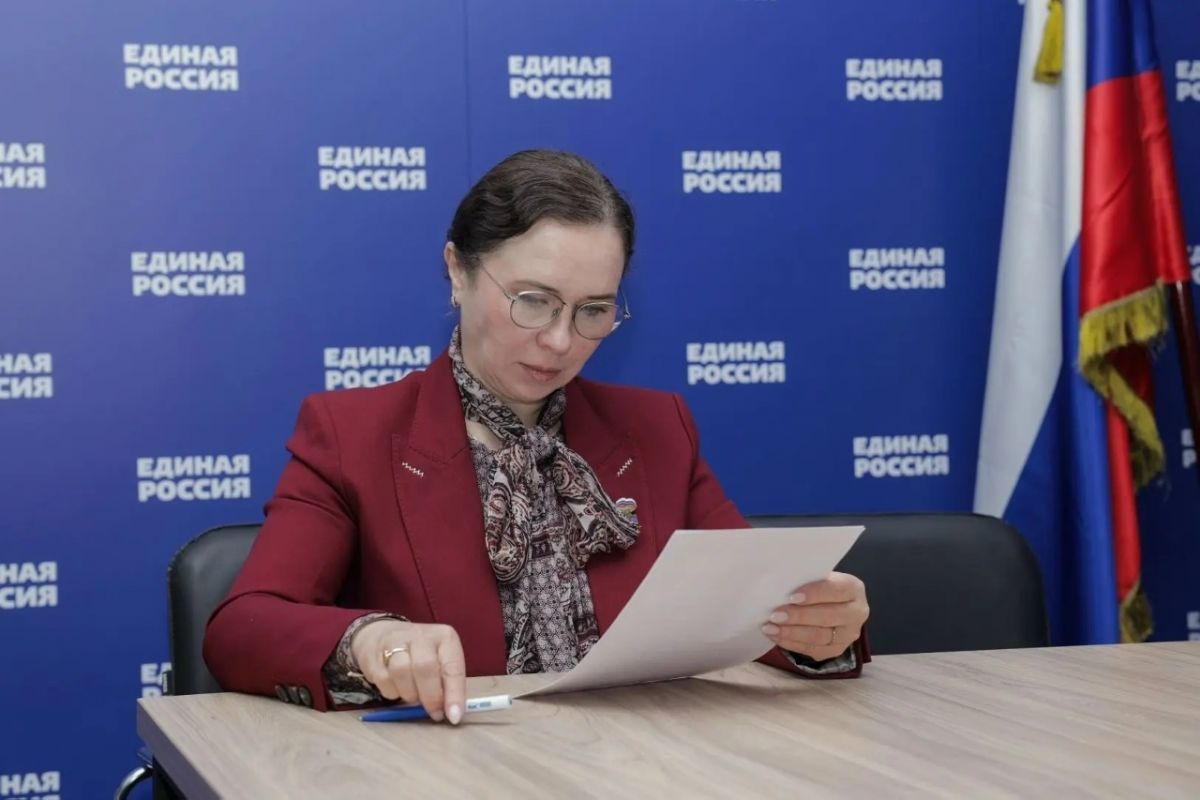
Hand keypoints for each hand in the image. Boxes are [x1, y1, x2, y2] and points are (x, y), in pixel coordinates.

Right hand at [350, 619, 467, 723]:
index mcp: (444, 637)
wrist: (383, 635)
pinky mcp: (374, 654)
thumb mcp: (441, 661)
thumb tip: (452, 713)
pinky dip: (392, 692)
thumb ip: (448, 683)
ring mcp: (395, 641)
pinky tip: (397, 689)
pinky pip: (384, 680)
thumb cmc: (421, 654)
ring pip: (402, 672)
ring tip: (414, 697)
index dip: (454, 694)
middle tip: (434, 713)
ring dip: (410, 694)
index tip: (454, 716)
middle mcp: (421, 635)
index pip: (452, 666)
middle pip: (425, 668)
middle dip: (431, 697)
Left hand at [761, 572, 868, 662]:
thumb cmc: (819, 586)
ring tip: (770, 628)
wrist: (831, 604)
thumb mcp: (818, 576)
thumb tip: (779, 584)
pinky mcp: (836, 650)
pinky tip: (775, 636)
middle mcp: (857, 613)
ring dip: (792, 633)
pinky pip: (812, 649)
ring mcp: (848, 635)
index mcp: (854, 589)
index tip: (791, 596)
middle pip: (828, 616)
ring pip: (819, 636)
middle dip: (799, 617)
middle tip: (775, 615)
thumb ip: (806, 579)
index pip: (836, 590)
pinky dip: (791, 643)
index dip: (814, 594)